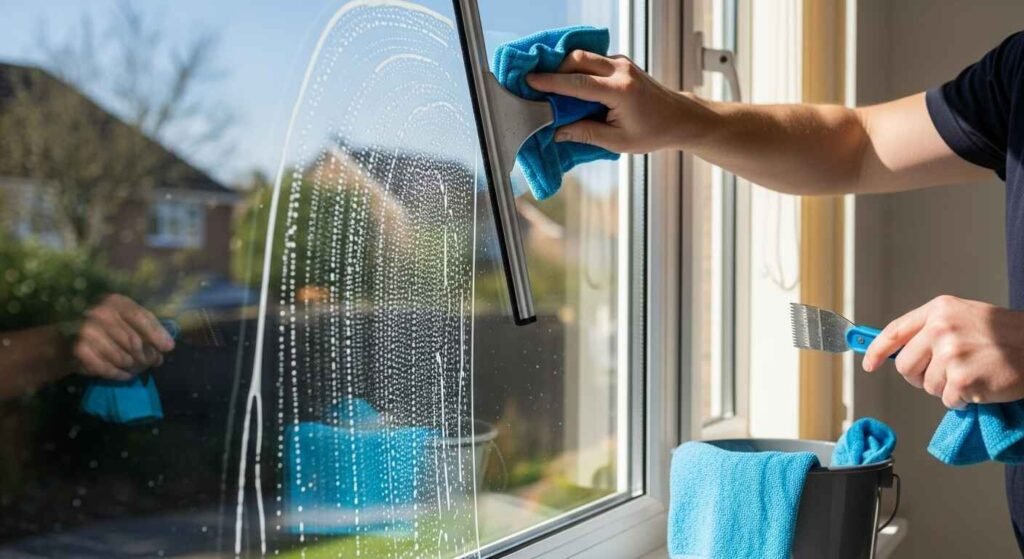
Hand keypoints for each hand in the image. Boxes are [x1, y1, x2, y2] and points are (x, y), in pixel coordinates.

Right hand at [72, 294, 174, 380]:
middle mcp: (99, 314)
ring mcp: (88, 333)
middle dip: (148, 355)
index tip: (168, 348)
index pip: (140, 318)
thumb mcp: (130, 316)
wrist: (71, 333)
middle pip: (134, 342)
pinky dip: (120, 374)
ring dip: (135, 366)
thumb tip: (168, 346)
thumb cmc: (110, 324)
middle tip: (153, 361)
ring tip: (139, 366)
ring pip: (123, 358)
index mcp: (114, 302)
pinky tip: (126, 373)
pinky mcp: (81, 351)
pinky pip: (108, 369)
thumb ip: (150, 326)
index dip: (156, 334)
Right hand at [526, 51, 708, 153]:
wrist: (679, 118)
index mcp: (620, 91)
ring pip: (585, 56)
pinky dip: (577, 69)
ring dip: (566, 68)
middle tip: (538, 87)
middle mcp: (621, 70)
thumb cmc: (652, 132)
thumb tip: (556, 131)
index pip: (578, 82)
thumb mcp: (617, 141)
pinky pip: (593, 60)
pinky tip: (570, 84)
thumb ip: (585, 134)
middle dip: (556, 70)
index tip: (530, 82)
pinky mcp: (621, 63)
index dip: (551, 82)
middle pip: (578, 58)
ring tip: (551, 87)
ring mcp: (622, 63)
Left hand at [863, 295, 1023, 408]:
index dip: (877, 350)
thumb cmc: (1005, 336)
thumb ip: (932, 330)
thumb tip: (898, 352)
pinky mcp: (961, 379)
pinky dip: (962, 400)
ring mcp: (951, 353)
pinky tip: (979, 386)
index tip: (869, 364)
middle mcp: (941, 328)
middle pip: (905, 365)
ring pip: (926, 385)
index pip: (895, 331)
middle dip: (919, 376)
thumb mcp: (965, 318)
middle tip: (944, 375)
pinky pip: (947, 400)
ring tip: (971, 374)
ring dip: (946, 388)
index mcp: (939, 310)